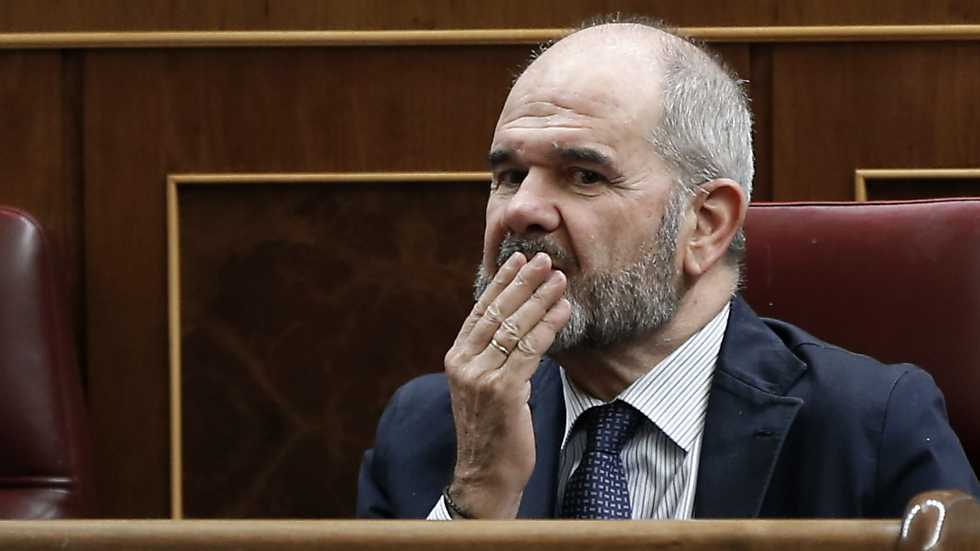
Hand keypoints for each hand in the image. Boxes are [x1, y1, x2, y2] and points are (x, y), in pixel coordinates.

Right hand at [443, 251, 571, 517]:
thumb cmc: (493, 433)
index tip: (517, 259)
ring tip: (560, 279)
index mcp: (457, 359)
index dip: (500, 283)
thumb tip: (519, 325)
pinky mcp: (502, 391)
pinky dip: (549, 326)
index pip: (480, 311)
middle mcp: (463, 363)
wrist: (486, 476)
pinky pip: (530, 350)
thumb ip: (493, 358)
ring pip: (514, 327)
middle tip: (544, 259)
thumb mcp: (485, 388)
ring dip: (540, 299)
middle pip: (496, 312)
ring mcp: (481, 377)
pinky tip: (564, 311)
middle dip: (522, 282)